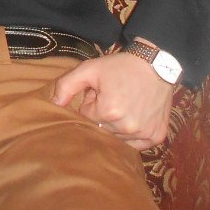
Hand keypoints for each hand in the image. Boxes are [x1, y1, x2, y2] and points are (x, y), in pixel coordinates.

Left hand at [51, 52, 175, 149]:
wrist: (156, 64)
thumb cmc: (121, 66)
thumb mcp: (90, 69)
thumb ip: (66, 86)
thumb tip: (53, 105)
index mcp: (108, 112)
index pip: (86, 118)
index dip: (91, 104)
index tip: (101, 93)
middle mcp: (127, 127)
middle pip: (101, 129)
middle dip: (102, 115)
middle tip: (113, 97)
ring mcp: (144, 134)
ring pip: (117, 139)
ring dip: (117, 125)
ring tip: (125, 104)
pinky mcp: (156, 136)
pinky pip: (136, 145)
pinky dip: (133, 135)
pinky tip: (135, 117)